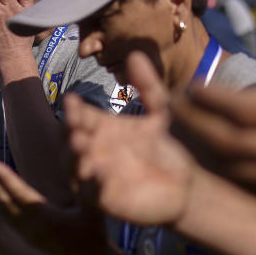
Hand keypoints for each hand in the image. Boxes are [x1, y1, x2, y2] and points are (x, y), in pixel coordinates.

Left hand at [0, 157, 116, 254]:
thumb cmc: (96, 235)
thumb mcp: (96, 211)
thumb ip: (89, 189)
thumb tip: (88, 166)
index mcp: (48, 220)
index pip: (22, 196)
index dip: (6, 179)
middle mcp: (33, 228)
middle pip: (5, 202)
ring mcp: (27, 234)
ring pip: (1, 210)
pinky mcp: (26, 236)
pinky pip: (4, 217)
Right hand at [66, 51, 195, 227]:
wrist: (186, 184)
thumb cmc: (168, 146)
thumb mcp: (161, 112)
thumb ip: (148, 85)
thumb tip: (135, 53)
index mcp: (102, 128)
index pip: (80, 117)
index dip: (74, 110)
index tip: (72, 100)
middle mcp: (94, 150)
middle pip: (71, 140)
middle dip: (69, 132)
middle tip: (73, 124)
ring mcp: (97, 176)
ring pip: (75, 167)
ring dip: (74, 157)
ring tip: (80, 145)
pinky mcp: (106, 201)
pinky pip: (91, 195)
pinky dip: (92, 186)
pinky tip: (98, 175)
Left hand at [170, 14, 255, 222]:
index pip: (243, 108)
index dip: (210, 97)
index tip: (193, 84)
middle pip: (225, 138)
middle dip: (192, 120)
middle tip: (174, 104)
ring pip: (229, 164)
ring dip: (199, 145)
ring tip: (182, 125)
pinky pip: (243, 184)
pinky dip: (220, 168)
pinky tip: (208, 153)